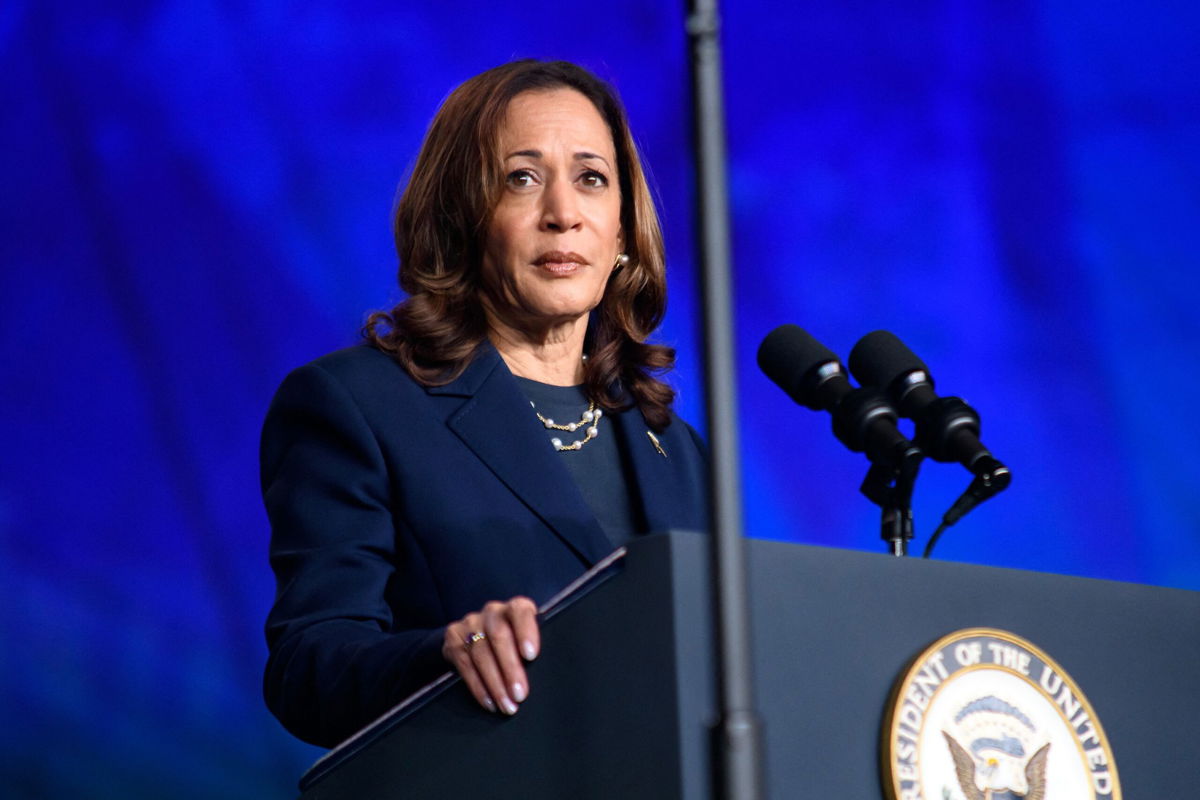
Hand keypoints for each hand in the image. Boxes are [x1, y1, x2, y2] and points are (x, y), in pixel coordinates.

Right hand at [443, 596, 539, 714]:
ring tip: (507, 705)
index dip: (526, 631)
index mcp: (515, 608)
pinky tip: (489, 702)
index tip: (531, 655)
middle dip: (510, 668)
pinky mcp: (454, 638)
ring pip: (481, 653)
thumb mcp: (526, 641)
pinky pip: (465, 664)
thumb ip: (532, 650)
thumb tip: (546, 675)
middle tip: (520, 694)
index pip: (520, 611)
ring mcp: (471, 623)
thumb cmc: (515, 644)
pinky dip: (478, 687)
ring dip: (495, 684)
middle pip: (499, 636)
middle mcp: (493, 612)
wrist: (478, 637)